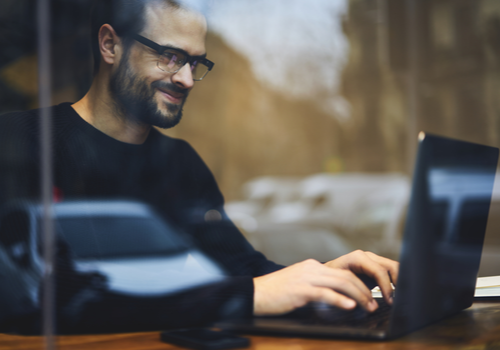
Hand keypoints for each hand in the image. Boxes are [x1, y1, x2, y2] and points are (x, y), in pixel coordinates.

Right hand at [253, 258, 378, 315]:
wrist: (254, 293)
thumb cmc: (275, 292)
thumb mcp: (298, 284)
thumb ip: (315, 286)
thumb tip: (334, 297)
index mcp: (312, 266)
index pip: (342, 272)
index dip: (359, 284)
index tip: (369, 296)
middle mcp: (311, 268)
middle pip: (346, 276)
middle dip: (364, 290)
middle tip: (374, 303)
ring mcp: (306, 278)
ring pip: (340, 283)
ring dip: (358, 296)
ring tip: (368, 307)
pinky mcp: (300, 290)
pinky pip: (326, 294)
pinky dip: (341, 300)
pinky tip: (350, 307)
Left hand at [324, 250, 398, 306]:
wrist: (325, 275)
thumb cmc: (331, 280)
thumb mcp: (340, 286)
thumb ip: (354, 293)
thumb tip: (370, 306)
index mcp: (358, 258)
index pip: (379, 271)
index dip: (387, 287)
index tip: (389, 301)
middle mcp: (367, 256)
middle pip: (391, 266)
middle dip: (397, 283)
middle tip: (398, 299)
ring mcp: (372, 260)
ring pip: (394, 268)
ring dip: (398, 282)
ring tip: (398, 298)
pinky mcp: (375, 266)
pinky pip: (390, 272)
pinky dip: (395, 282)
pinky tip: (394, 294)